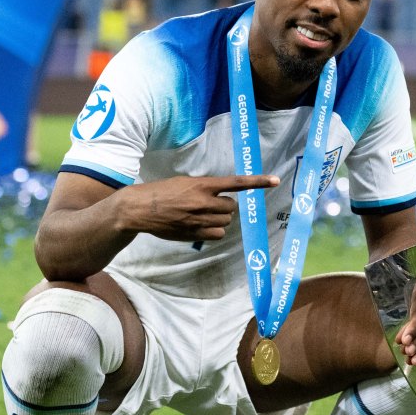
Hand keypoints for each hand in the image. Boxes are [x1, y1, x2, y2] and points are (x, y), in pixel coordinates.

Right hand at [120, 174, 278, 242]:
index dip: (258, 182)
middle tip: (211, 205)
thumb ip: (204, 189)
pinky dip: (214, 231)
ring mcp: (200, 219)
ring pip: (226, 221)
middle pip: (232, 207)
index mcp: (202, 185)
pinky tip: (202, 226)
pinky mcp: (195, 233)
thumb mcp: (184, 182)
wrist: (140, 209)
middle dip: (226, 207)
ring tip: (203, 215)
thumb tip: (220, 196)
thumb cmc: (161, 192)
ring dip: (220, 218)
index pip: (236, 182)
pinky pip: (218, 234)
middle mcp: (204, 202)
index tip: (275, 180)